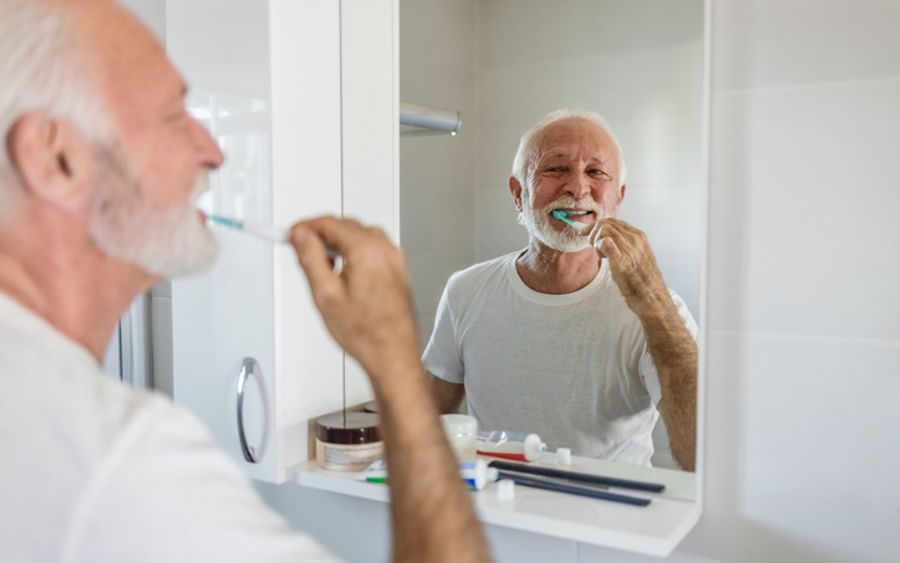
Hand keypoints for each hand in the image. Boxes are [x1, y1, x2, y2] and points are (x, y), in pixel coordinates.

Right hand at [289, 217, 419, 378]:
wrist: (393, 355)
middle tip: (302, 249)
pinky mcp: (398, 269)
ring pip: (360, 235)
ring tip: (323, 266)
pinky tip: (344, 272)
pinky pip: (373, 248)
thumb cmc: (366, 334)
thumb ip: (310, 258)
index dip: (306, 227)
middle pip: (346, 225)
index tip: (292, 235)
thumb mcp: (325, 295)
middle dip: (321, 234)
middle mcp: (385, 250)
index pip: (330, 223)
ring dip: (338, 242)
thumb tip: (301, 235)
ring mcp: (395, 259)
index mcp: (367, 251)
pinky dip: (354, 251)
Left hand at [588, 218, 668, 314]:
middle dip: (593, 232)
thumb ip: (626, 246)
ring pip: (604, 230)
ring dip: (595, 240)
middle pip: (606, 223)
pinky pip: (605, 242)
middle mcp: (635, 240)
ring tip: (600, 255)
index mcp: (640, 237)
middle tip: (590, 244)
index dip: (598, 225)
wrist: (653, 298)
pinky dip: (598, 247)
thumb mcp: (638, 256)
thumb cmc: (644, 281)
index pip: (614, 221)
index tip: (587, 232)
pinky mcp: (622, 262)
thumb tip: (608, 240)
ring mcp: (629, 249)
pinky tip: (602, 258)